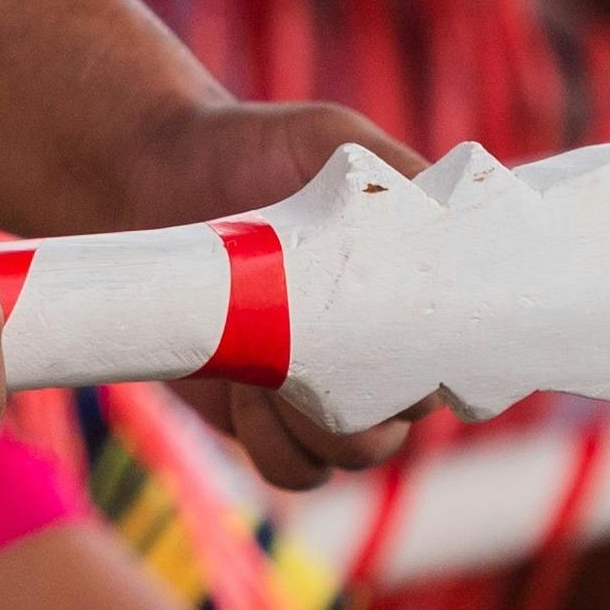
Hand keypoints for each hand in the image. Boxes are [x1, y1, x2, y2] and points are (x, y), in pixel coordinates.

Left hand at [104, 93, 414, 481]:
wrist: (148, 177)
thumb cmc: (250, 150)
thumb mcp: (328, 139)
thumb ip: (395, 168)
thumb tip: (444, 202)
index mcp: (412, 292)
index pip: (460, 357)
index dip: (443, 369)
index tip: (402, 347)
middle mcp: (378, 349)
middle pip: (411, 419)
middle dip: (372, 401)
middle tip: (316, 346)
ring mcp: (321, 390)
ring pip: (359, 453)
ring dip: (320, 424)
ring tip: (271, 361)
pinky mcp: (263, 420)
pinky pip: (296, 471)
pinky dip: (277, 445)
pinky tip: (245, 389)